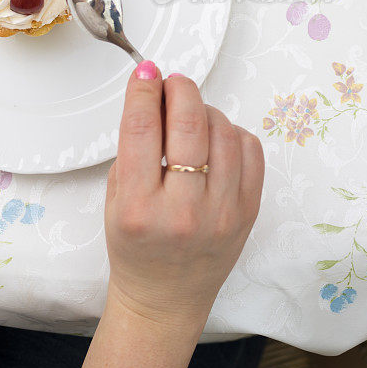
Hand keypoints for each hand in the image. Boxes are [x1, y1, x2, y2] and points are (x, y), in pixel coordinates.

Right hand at [105, 63, 263, 328]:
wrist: (165, 296)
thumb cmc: (135, 246)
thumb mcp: (116, 196)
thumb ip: (133, 146)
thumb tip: (153, 94)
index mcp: (139, 206)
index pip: (141, 128)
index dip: (143, 90)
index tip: (145, 71)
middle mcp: (183, 210)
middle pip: (189, 124)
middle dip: (179, 89)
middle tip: (171, 82)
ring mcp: (222, 212)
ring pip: (223, 131)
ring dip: (204, 110)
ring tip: (189, 115)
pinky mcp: (249, 212)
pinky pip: (250, 150)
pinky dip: (231, 132)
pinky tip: (213, 138)